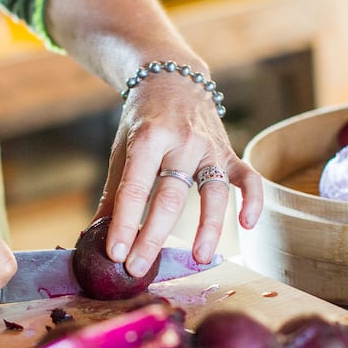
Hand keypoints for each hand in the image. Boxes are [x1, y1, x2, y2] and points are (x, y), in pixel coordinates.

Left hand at [95, 67, 263, 276]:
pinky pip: (247, 177)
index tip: (114, 254)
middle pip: (170, 196)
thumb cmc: (143, 121)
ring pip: (213, 191)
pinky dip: (253, 199)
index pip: (134, 188)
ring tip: (198, 257)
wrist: (173, 78)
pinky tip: (247, 224)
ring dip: (208, 226)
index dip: (124, 224)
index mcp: (148, 138)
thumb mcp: (122, 148)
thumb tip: (94, 236)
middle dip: (153, 236)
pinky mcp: (230, 151)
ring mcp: (209, 147)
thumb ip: (113, 192)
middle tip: (138, 268)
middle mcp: (181, 141)